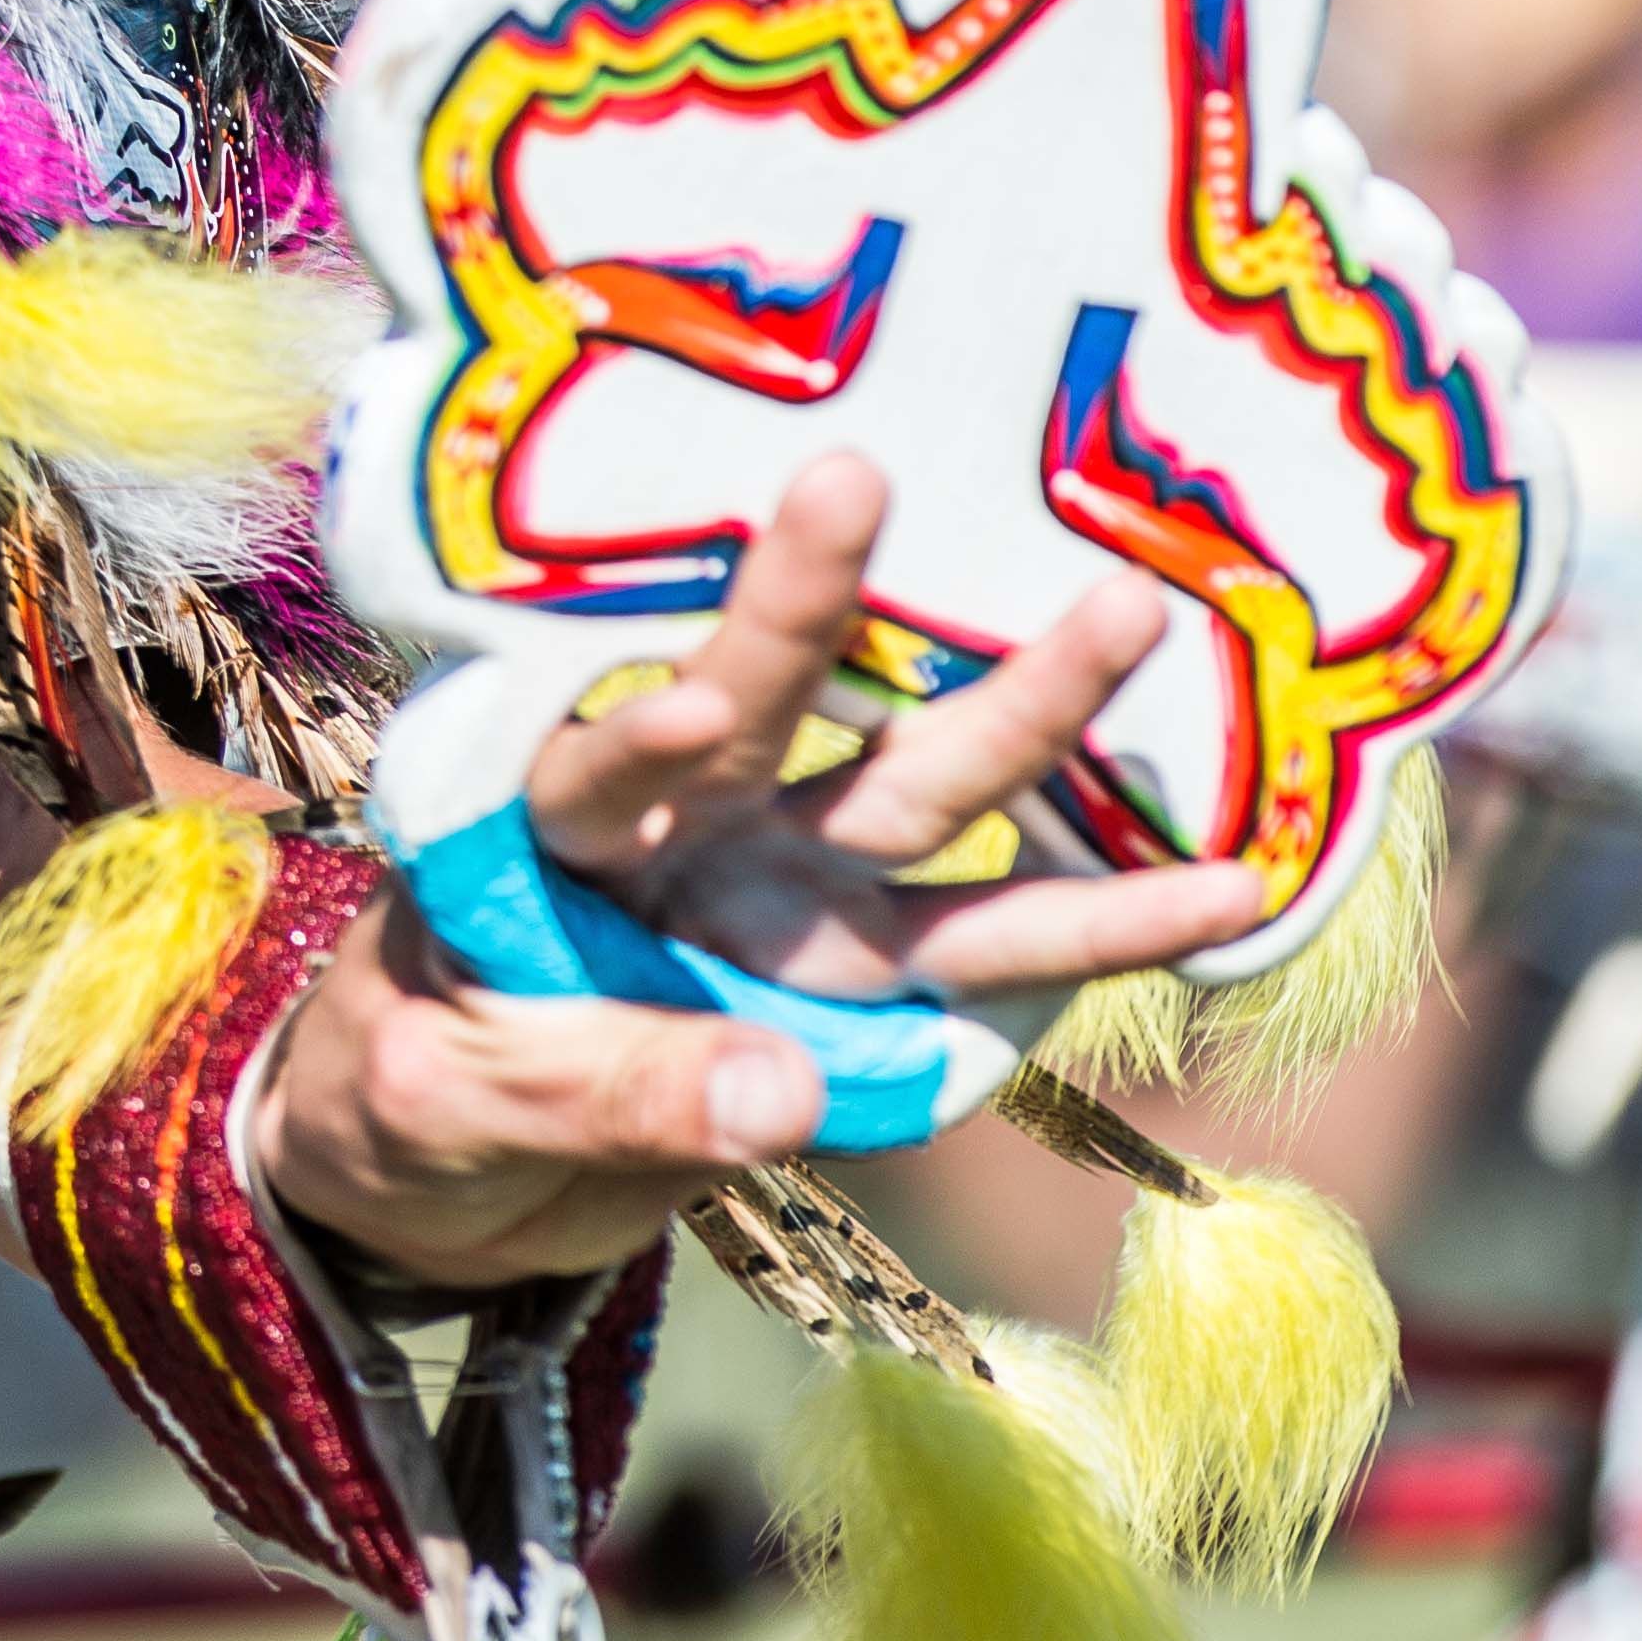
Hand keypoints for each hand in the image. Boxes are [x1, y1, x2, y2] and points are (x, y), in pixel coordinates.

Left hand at [251, 450, 1275, 1282]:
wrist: (441, 1168)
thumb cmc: (412, 1095)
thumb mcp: (455, 1104)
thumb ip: (614, 1090)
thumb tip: (785, 1096)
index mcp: (547, 832)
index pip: (595, 762)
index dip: (640, 732)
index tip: (694, 707)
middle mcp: (685, 827)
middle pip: (769, 708)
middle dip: (824, 603)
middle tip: (869, 472)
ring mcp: (784, 891)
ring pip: (914, 792)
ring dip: (1021, 714)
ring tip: (1136, 607)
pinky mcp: (859, 981)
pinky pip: (995, 949)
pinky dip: (1109, 927)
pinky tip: (1229, 885)